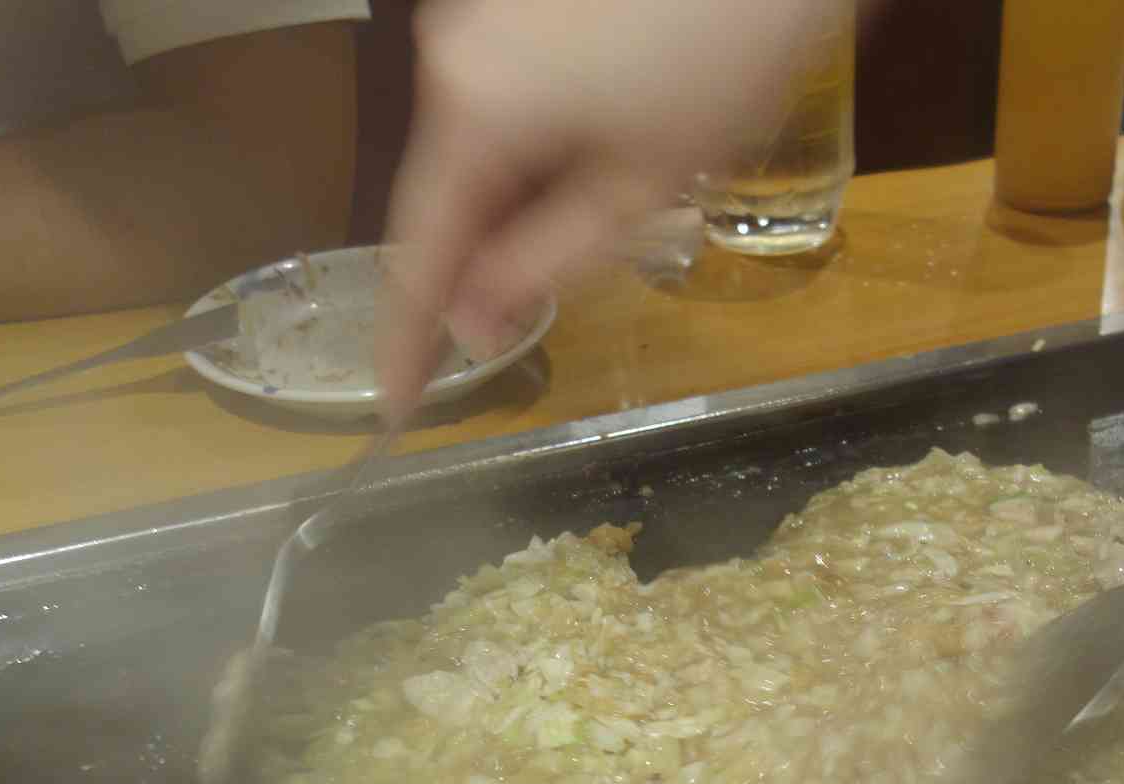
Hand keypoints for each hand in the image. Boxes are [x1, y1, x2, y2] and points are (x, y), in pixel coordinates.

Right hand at [376, 0, 845, 416]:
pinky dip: (530, 153)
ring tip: (586, 233)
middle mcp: (453, 56)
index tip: (398, 404)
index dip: (407, 340)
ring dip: (512, 209)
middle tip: (508, 332)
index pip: (418, 255)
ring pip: (476, 146)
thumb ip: (543, 263)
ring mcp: (481, 19)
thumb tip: (474, 322)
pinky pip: (501, 100)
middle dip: (475, 269)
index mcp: (474, 107)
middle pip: (446, 194)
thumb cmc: (725, 55)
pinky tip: (596, 165)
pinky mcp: (517, 4)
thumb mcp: (639, 186)